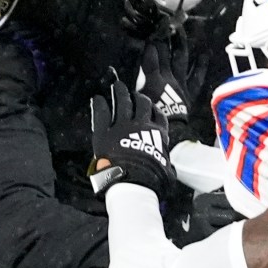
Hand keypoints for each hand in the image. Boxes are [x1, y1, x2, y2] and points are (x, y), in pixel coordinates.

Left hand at [90, 80, 175, 198]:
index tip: (148, 104)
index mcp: (157, 134)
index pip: (157, 115)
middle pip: (141, 104)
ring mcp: (122, 126)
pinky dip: (100, 104)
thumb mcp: (166, 170)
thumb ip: (166, 163)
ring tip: (117, 86)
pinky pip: (102, 113)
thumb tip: (169, 167)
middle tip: (132, 92)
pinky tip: (97, 98)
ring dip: (120, 92)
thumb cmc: (152, 179)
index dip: (152, 108)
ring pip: (122, 102)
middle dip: (137, 96)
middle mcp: (141, 125)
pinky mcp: (104, 132)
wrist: (132, 181)